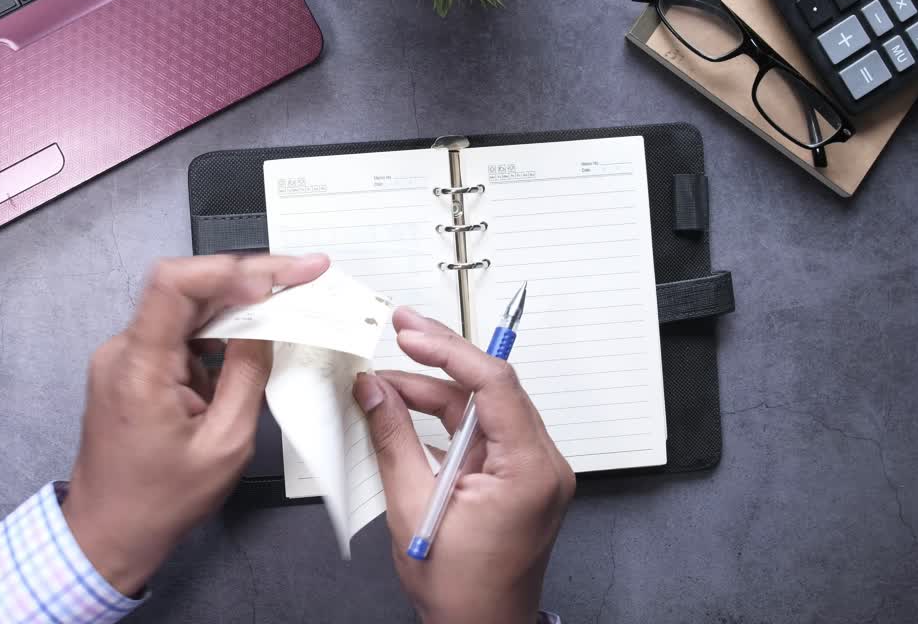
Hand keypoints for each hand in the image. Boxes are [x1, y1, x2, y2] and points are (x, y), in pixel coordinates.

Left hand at [62, 253, 328, 595]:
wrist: (108, 532)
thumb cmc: (159, 500)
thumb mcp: (224, 444)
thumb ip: (247, 376)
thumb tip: (267, 326)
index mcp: (138, 367)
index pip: (174, 284)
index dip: (229, 270)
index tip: (277, 279)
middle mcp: (124, 350)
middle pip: (188, 289)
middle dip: (250, 280)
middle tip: (304, 275)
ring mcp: (126, 356)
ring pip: (189, 308)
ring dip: (239, 306)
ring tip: (290, 306)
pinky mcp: (135, 366)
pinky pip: (182, 333)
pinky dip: (220, 332)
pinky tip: (255, 339)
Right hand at [353, 307, 574, 623]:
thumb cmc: (462, 589)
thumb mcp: (412, 506)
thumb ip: (392, 440)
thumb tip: (374, 392)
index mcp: (529, 471)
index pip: (494, 385)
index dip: (448, 350)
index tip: (410, 334)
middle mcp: (543, 464)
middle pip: (491, 388)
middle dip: (440, 359)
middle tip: (401, 330)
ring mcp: (535, 469)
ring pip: (484, 407)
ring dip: (436, 390)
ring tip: (385, 382)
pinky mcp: (521, 475)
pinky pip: (485, 430)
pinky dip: (447, 418)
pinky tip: (409, 408)